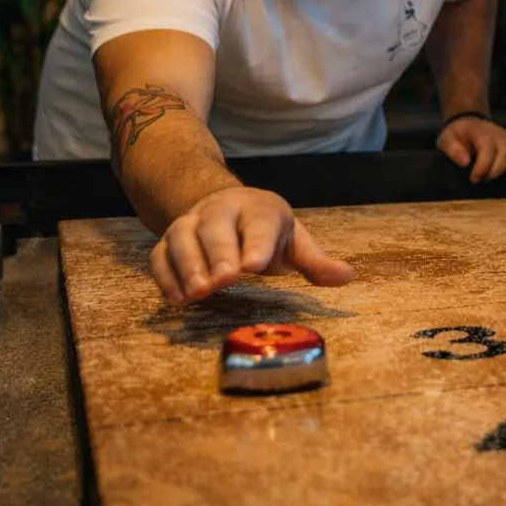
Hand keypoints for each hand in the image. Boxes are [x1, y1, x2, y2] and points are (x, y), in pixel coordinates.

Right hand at [149, 186, 353, 306]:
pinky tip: (177, 300)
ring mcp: (190, 224)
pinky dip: (165, 277)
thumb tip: (346, 276)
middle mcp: (220, 211)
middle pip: (215, 226)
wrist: (222, 205)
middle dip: (219, 253)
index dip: (257, 242)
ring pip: (182, 238)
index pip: (260, 222)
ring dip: (189, 266)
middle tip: (225, 281)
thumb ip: (315, 261)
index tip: (254, 266)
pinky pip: (159, 256)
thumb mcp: (293, 241)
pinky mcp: (167, 243)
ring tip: (199, 294)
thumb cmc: (264, 231)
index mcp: (259, 209)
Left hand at [436, 115, 505, 182]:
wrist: (469, 123)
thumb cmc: (457, 135)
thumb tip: (465, 162)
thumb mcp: (446, 139)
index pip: (488, 150)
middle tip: (484, 179)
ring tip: (497, 175)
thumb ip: (452, 149)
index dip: (483, 167)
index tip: (473, 179)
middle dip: (496, 170)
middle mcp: (500, 134)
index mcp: (482, 133)